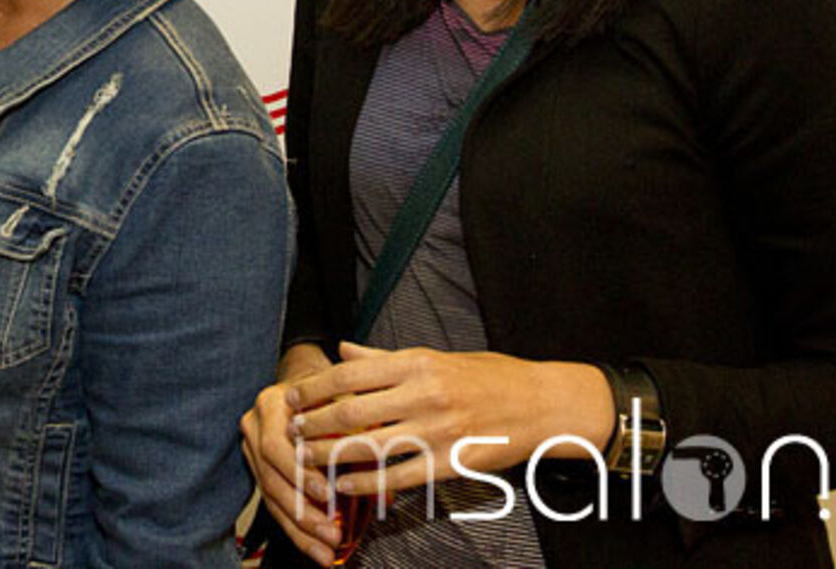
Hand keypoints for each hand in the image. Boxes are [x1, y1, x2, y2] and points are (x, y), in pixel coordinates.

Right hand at [241, 343, 344, 566]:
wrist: (302, 380)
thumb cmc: (327, 391)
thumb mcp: (343, 401)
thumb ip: (360, 436)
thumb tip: (388, 487)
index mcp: (272, 405)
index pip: (277, 445)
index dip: (300, 473)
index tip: (328, 493)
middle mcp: (255, 426)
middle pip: (270, 475)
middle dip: (302, 508)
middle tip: (330, 530)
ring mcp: (252, 449)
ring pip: (270, 495)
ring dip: (300, 526)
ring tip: (326, 549)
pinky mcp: (258, 469)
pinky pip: (273, 503)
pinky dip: (296, 529)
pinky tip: (316, 549)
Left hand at [289, 342, 611, 500]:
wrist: (543, 405)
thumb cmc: (489, 377)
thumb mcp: (438, 357)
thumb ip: (386, 359)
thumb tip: (343, 350)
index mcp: (418, 363)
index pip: (352, 373)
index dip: (316, 387)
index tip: (294, 396)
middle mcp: (425, 395)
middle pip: (353, 410)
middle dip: (316, 422)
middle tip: (293, 430)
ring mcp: (438, 431)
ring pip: (371, 446)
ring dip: (332, 455)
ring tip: (307, 459)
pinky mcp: (451, 462)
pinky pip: (400, 477)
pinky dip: (367, 483)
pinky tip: (344, 485)